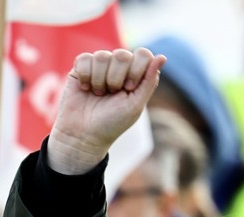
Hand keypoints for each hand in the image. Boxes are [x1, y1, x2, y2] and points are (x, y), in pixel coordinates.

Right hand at [48, 47, 165, 174]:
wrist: (84, 135)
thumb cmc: (112, 123)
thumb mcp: (135, 106)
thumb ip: (149, 81)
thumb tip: (162, 57)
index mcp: (136, 75)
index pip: (143, 54)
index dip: (136, 69)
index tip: (129, 88)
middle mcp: (119, 68)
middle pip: (122, 55)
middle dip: (116, 77)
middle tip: (112, 93)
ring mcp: (100, 66)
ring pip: (103, 56)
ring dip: (100, 80)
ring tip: (98, 94)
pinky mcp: (81, 67)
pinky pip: (85, 58)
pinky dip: (86, 76)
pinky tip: (86, 88)